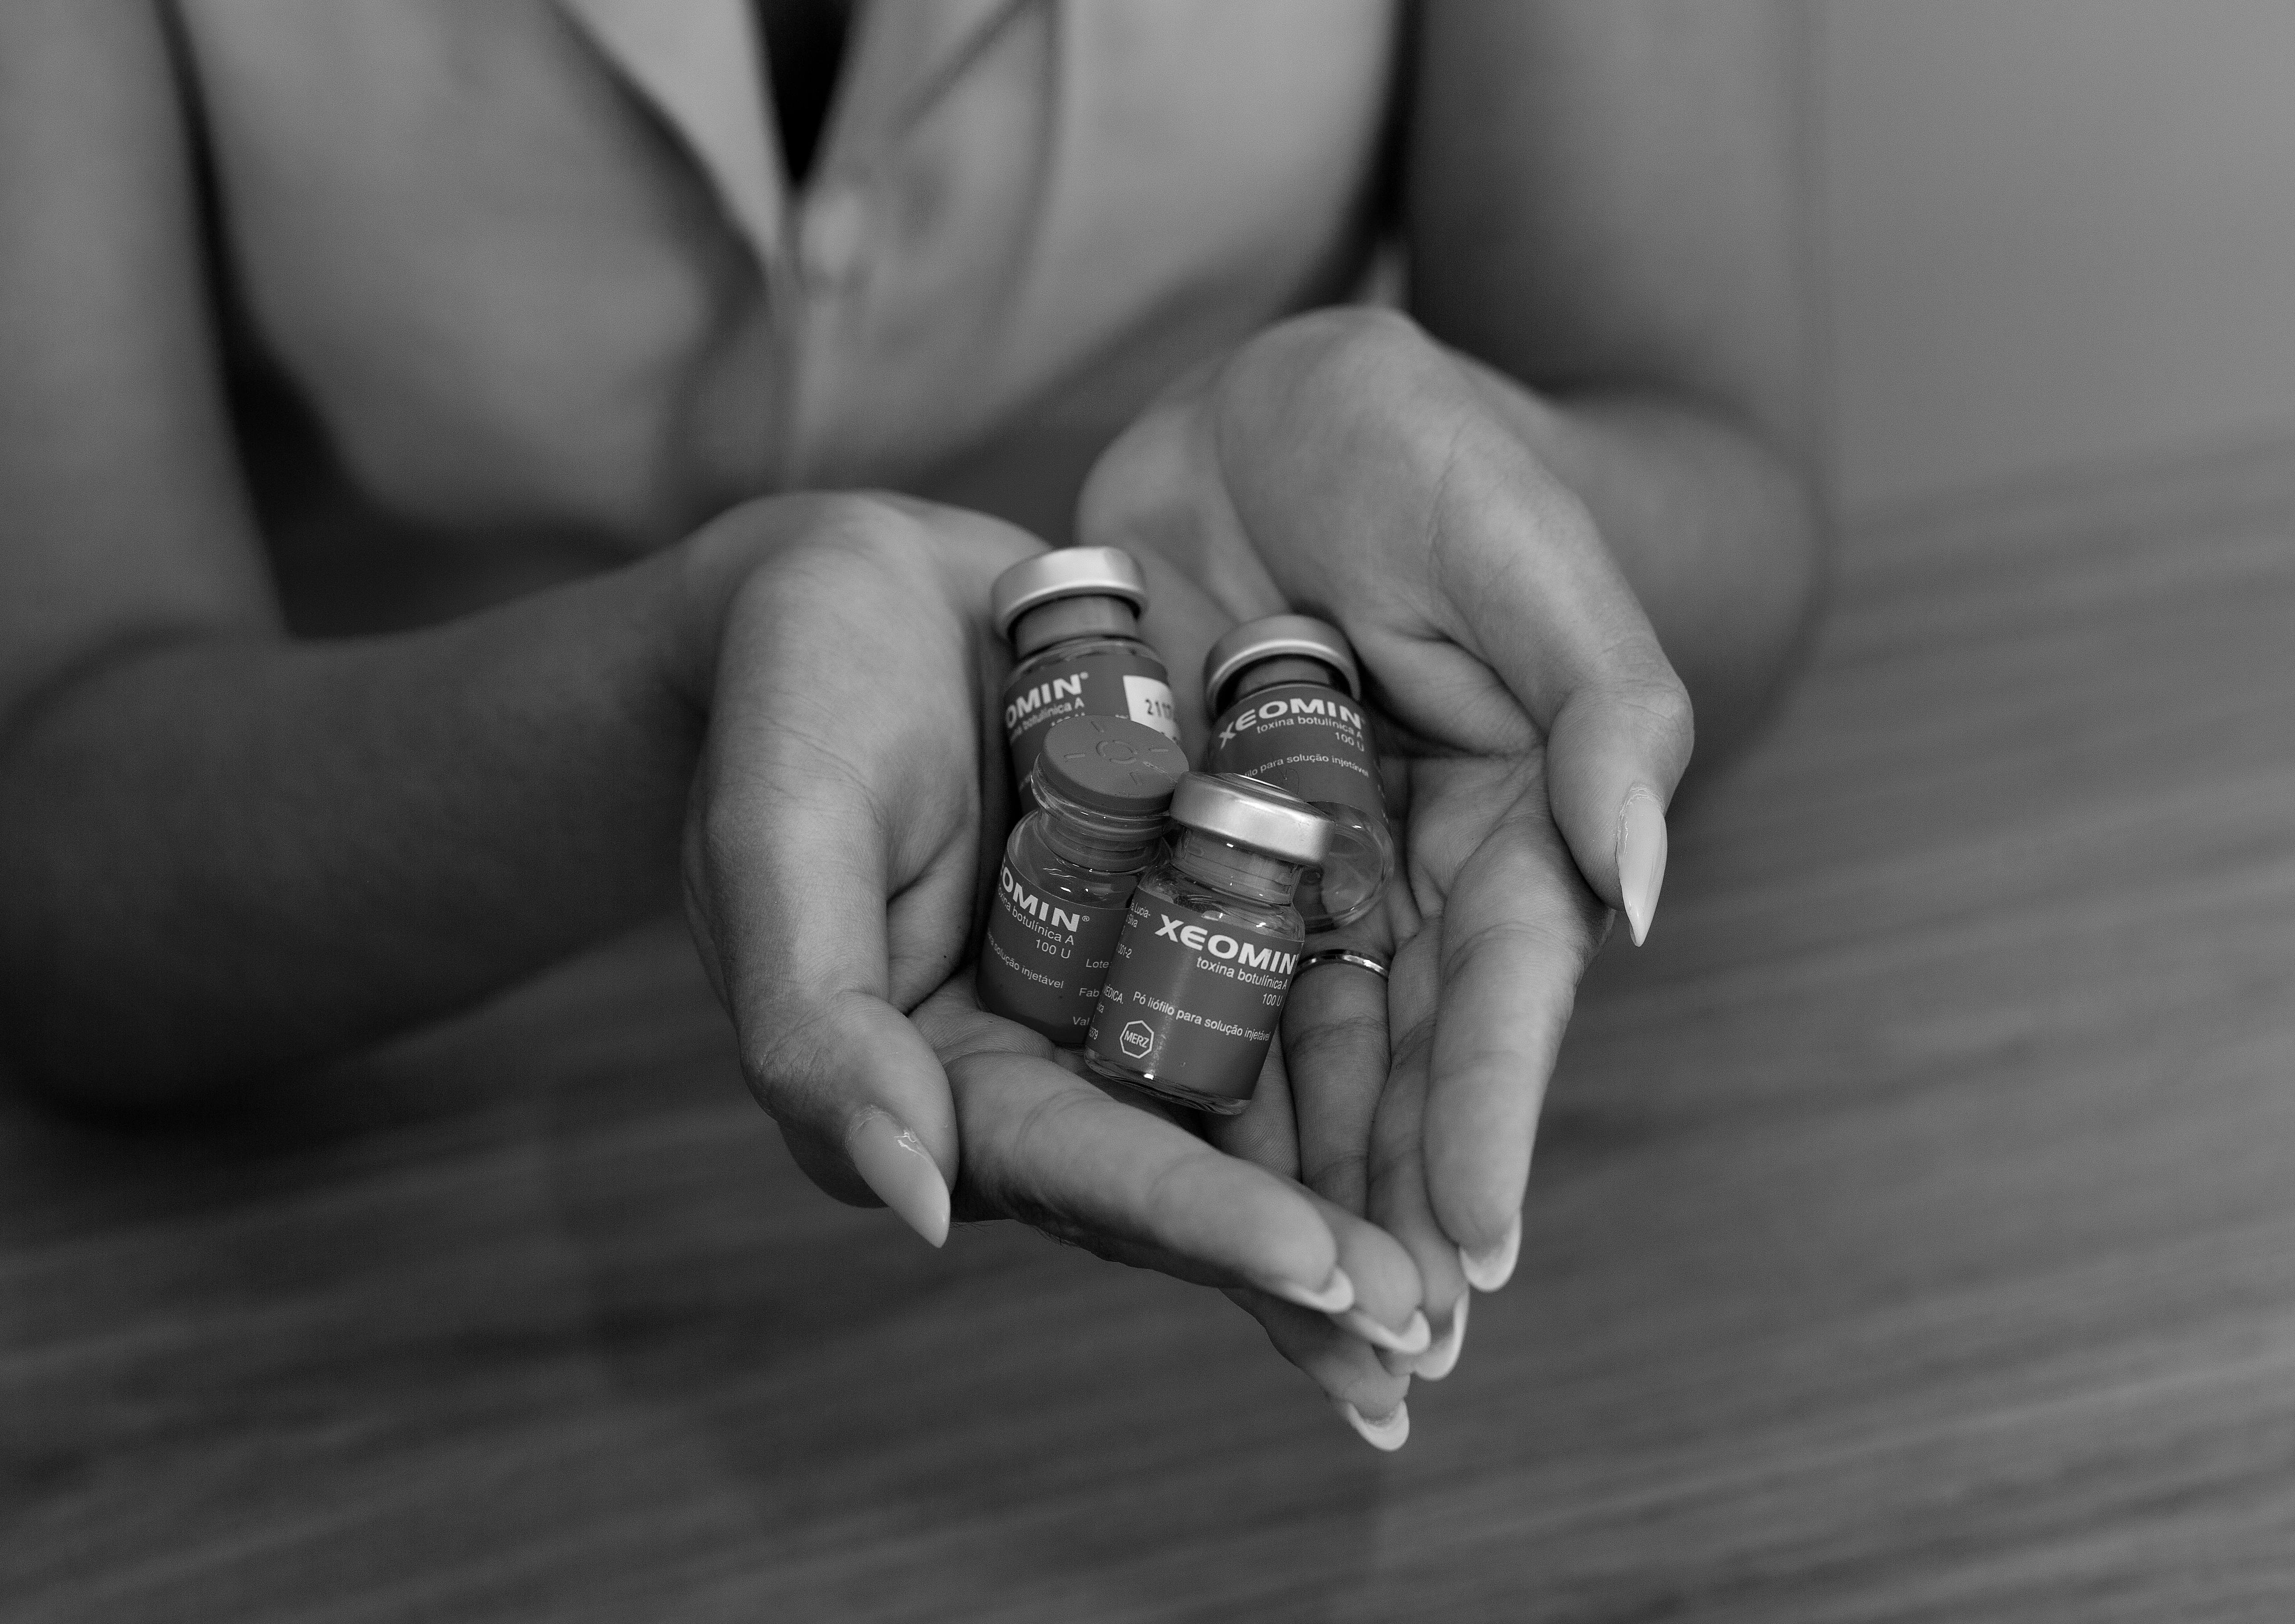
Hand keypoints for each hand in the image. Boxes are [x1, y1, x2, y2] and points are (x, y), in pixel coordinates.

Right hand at [671, 493, 1425, 1435]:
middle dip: (1304, 1260)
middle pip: (1187, 1174)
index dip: (1201, 1222)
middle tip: (1425, 1331)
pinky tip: (1466, 1114)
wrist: (852, 582)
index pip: (1082, 1168)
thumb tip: (923, 1207)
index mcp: (942, 1075)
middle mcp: (1049, 1054)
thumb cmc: (787, 702)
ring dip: (1359, 1191)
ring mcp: (1130, 980)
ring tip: (1466, 1274)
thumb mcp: (779, 845)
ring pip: (1257, 1108)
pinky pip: (1291, 983)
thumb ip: (821, 1030)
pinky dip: (1374, 1052)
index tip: (1321, 1271)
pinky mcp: (1193, 900)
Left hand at [1078, 308, 1695, 1381]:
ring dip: (1291, 1193)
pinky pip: (1168, 986)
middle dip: (1399, 1208)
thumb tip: (1645, 890)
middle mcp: (1400, 876)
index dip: (1496, 1119)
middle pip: (1401, 1062)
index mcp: (1507, 821)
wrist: (1266, 408)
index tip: (1481, 1251)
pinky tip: (1146, 1200)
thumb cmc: (1419, 448)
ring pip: (1287, 1058)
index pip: (1506, 994)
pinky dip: (1169, 1090)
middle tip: (1392, 1364)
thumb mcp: (1514, 544)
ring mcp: (1284, 875)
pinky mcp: (1176, 850)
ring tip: (1290, 1335)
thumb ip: (1603, 703)